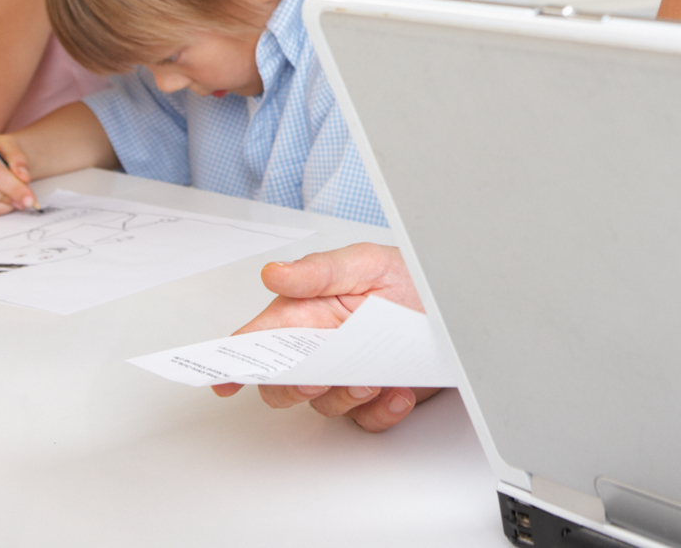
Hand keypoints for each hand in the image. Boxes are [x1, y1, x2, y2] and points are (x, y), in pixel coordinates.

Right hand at [211, 243, 438, 431]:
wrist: (457, 303)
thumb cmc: (406, 275)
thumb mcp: (365, 262)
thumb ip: (318, 271)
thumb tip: (273, 274)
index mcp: (308, 314)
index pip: (260, 340)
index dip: (234, 360)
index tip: (223, 378)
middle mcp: (322, 349)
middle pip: (281, 384)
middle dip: (290, 387)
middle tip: (311, 379)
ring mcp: (347, 376)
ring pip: (324, 405)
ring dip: (345, 397)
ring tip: (373, 380)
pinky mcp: (377, 397)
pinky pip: (366, 419)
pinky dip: (382, 411)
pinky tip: (398, 392)